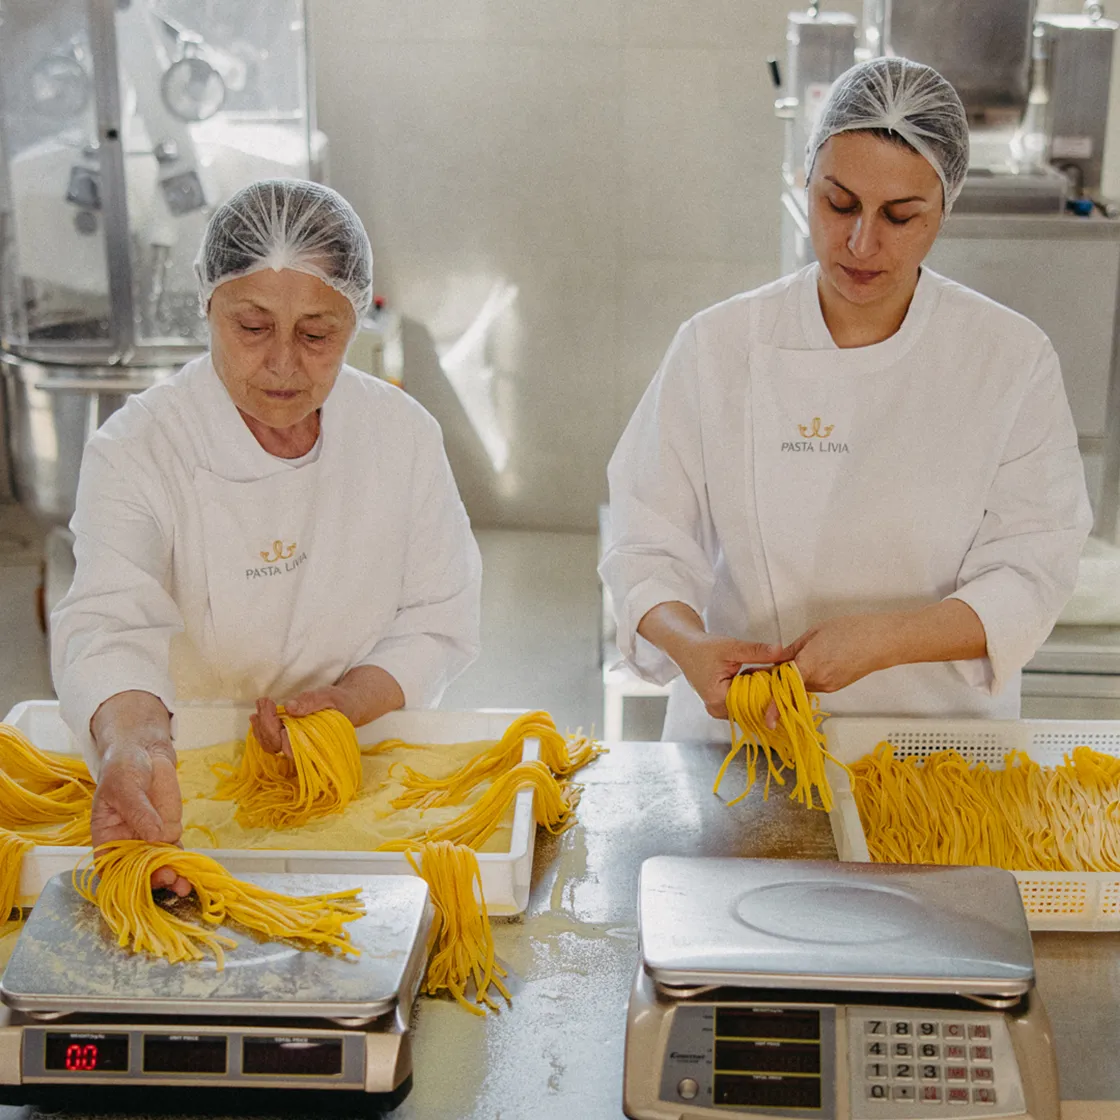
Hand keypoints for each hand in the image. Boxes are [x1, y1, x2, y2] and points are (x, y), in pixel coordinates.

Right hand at [91, 740, 190, 896]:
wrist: (145, 753)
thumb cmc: (123, 769)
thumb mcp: (125, 789)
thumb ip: (138, 812)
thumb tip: (153, 835)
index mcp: (106, 836)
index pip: (108, 866)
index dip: (119, 880)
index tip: (135, 884)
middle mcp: (126, 844)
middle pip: (136, 871)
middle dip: (151, 879)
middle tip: (167, 878)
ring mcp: (149, 839)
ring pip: (158, 864)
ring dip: (171, 876)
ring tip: (183, 884)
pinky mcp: (169, 831)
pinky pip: (175, 851)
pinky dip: (183, 862)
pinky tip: (191, 870)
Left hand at [250, 688, 350, 756]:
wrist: (348, 706)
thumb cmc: (340, 703)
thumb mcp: (329, 696)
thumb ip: (311, 701)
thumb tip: (290, 707)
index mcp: (314, 743)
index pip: (288, 746)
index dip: (274, 730)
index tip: (272, 706)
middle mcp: (303, 749)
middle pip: (275, 746)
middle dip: (265, 723)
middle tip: (264, 701)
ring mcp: (295, 746)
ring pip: (270, 745)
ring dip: (260, 726)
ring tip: (260, 705)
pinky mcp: (290, 740)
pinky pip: (271, 741)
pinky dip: (262, 728)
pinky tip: (258, 714)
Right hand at [671, 633, 784, 720]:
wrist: (686, 649)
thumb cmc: (704, 648)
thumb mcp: (732, 647)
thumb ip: (757, 652)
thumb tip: (781, 651)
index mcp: (718, 699)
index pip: (754, 703)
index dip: (771, 690)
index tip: (784, 677)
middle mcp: (717, 710)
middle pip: (752, 708)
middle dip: (767, 691)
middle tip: (779, 674)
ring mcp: (718, 710)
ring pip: (749, 707)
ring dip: (760, 692)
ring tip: (769, 675)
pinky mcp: (721, 706)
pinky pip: (742, 704)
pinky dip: (752, 693)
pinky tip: (758, 680)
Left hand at [782, 612, 900, 692]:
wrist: (882, 641)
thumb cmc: (850, 630)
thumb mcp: (815, 633)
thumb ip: (793, 649)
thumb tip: (777, 660)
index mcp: (810, 665)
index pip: (785, 687)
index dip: (773, 700)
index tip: (766, 717)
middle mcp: (819, 681)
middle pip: (790, 687)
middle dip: (780, 680)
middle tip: (771, 667)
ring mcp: (829, 686)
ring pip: (802, 687)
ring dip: (794, 679)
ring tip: (799, 659)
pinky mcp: (836, 687)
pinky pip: (814, 686)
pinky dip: (807, 679)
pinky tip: (814, 663)